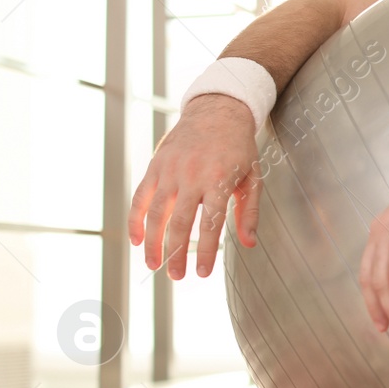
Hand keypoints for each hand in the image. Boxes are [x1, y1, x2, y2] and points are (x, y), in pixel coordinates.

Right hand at [127, 94, 262, 279]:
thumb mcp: (253, 177)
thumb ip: (249, 211)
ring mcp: (170, 171)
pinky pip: (140, 197)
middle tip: (176, 276)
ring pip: (155, 213)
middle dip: (175, 253)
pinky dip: (135, 219)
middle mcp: (191, 176)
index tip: (201, 273)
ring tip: (153, 264)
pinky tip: (136, 240)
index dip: (204, 251)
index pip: (209, 224)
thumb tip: (249, 243)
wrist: (218, 111)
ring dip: (152, 242)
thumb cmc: (239, 148)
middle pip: (179, 223)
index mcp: (218, 180)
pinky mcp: (155, 166)